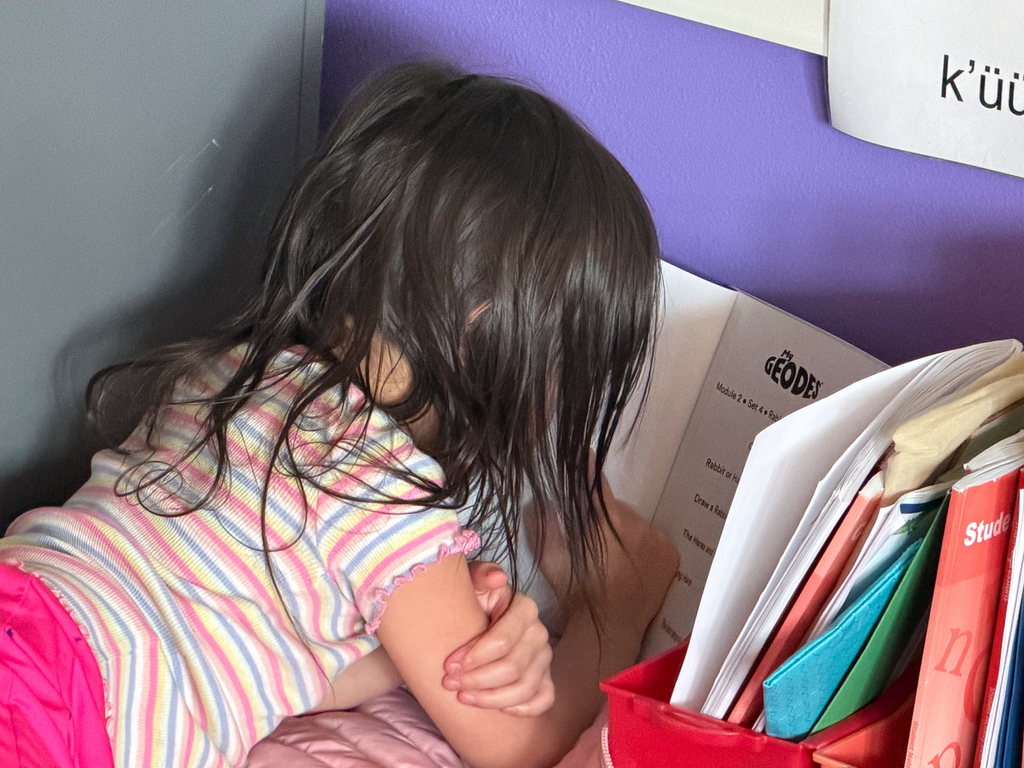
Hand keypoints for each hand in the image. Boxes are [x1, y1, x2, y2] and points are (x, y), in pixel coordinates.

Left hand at [442, 561, 554, 716]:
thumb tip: (497, 579)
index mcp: (523, 608)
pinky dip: (524, 708)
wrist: (471, 616)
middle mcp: (538, 632)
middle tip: (449, 683)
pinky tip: (501, 710)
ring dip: (492, 698)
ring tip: (463, 698)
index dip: (475, 656)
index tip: (449, 664)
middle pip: (513, 667)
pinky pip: (544, 699)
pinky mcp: (544, 678)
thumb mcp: (469, 581)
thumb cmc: (469, 599)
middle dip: (478, 679)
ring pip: (525, 687)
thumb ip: (480, 574)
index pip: (503, 640)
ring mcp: (543, 657)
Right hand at [529, 472, 678, 634]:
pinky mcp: (670, 557)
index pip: (597, 487)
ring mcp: (657, 542)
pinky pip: (654, 540)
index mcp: (607, 523)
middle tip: (594, 532)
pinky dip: (643, 545)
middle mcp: (637, 526)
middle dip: (605, 514)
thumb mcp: (553, 562)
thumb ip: (545, 529)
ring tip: (613, 553)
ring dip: (625, 530)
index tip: (585, 455)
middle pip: (617, 508)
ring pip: (636, 524)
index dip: (589, 471)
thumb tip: (538, 501)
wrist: (609, 630)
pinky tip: (631, 561)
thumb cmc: (577, 597)